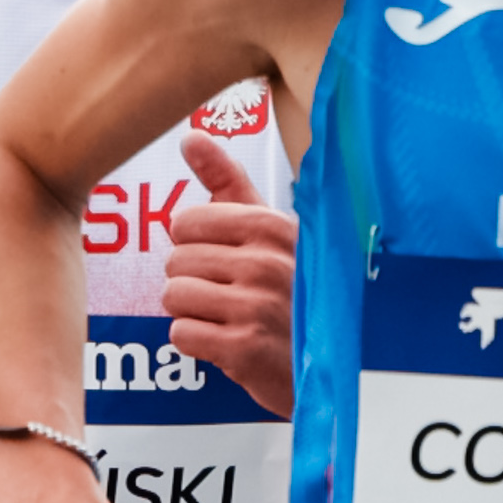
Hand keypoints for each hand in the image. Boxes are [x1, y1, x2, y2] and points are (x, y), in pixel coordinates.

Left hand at [157, 129, 295, 414]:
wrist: (329, 366)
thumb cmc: (292, 291)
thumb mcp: (271, 231)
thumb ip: (227, 182)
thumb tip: (190, 136)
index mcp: (271, 227)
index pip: (185, 222)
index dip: (194, 245)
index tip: (224, 260)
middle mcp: (266, 263)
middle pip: (175, 261)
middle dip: (192, 281)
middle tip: (228, 296)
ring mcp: (256, 307)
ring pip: (174, 297)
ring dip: (193, 313)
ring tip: (228, 318)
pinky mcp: (244, 350)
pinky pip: (181, 335)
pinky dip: (197, 343)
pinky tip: (227, 343)